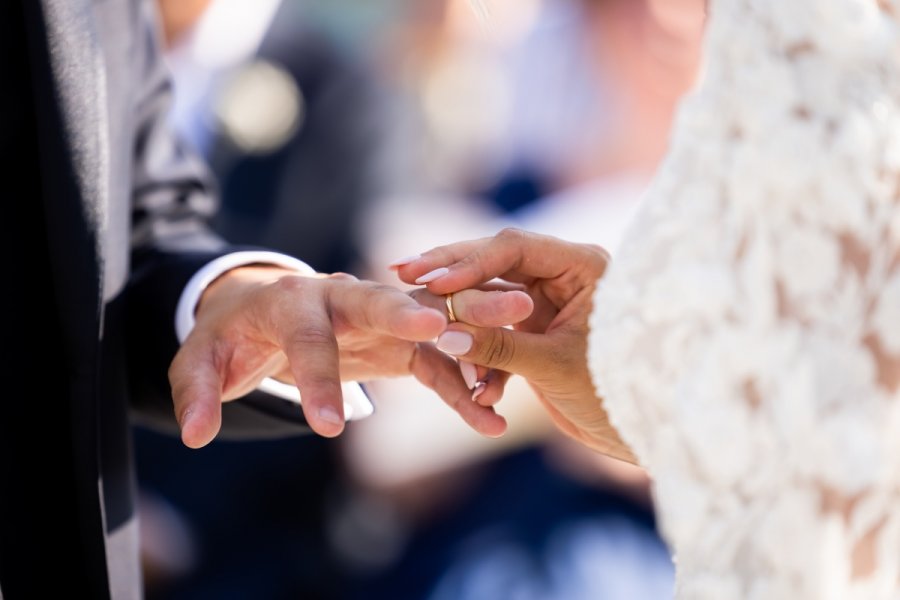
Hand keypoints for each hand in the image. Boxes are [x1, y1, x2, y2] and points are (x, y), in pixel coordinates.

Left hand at [169, 265, 532, 447]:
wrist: (266, 311)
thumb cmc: (232, 335)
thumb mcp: (200, 359)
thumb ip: (196, 391)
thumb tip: (198, 434)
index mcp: (293, 299)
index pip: (306, 337)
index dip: (316, 379)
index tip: (329, 428)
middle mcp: (343, 297)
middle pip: (380, 300)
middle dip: (410, 313)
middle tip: (439, 325)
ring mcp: (377, 315)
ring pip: (426, 323)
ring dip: (465, 334)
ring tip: (508, 352)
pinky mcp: (399, 339)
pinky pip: (438, 363)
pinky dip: (462, 387)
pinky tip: (489, 420)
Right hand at [395, 228, 635, 462]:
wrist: (638, 432)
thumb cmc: (616, 394)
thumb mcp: (554, 366)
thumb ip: (500, 346)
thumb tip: (445, 334)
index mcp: (583, 266)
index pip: (515, 247)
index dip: (470, 262)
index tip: (432, 282)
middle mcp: (564, 275)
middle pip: (495, 260)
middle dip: (450, 272)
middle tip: (403, 272)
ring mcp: (548, 301)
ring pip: (489, 296)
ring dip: (461, 318)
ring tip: (422, 326)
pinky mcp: (536, 329)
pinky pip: (495, 330)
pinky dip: (480, 355)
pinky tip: (474, 387)